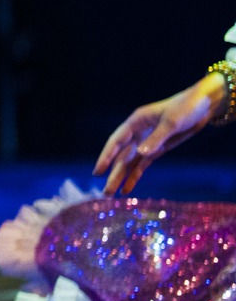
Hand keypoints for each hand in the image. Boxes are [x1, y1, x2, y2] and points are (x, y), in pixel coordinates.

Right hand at [94, 73, 228, 194]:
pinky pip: (142, 166)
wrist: (202, 106)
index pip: (117, 141)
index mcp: (135, 122)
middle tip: (105, 192)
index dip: (106, 156)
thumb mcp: (172, 122)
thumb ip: (156, 138)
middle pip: (121, 157)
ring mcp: (146, 143)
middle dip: (113, 174)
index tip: (98, 171)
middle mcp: (137, 134)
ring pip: (129, 163)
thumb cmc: (185, 108)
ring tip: (111, 194)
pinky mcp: (156, 150)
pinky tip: (127, 189)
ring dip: (120, 178)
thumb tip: (141, 153)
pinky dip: (134, 177)